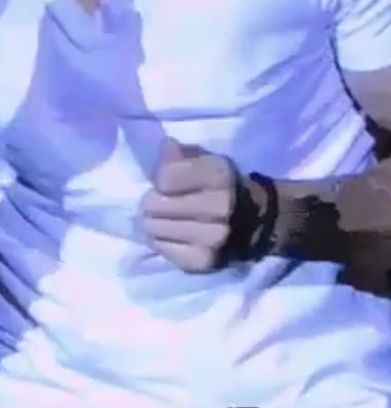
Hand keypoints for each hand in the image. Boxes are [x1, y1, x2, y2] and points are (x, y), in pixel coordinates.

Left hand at [141, 139, 238, 272]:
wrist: (256, 222)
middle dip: (151, 202)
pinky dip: (159, 241)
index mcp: (219, 175)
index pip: (164, 177)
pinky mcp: (203, 262)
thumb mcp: (206, 160)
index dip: (159, 179)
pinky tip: (167, 234)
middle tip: (158, 202)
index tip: (165, 182)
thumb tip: (164, 146)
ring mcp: (211, 238)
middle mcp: (218, 207)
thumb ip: (181, 154)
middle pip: (154, 204)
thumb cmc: (222, 184)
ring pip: (153, 229)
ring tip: (162, 218)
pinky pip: (162, 249)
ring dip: (152, 222)